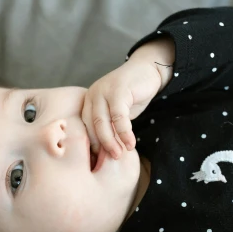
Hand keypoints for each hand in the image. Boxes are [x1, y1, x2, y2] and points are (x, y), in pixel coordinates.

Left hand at [82, 37, 173, 157]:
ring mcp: (103, 92)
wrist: (148, 71)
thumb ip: (109, 127)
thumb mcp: (116, 113)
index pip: (85, 127)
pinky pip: (119, 117)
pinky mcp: (118, 91)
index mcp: (88, 101)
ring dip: (111, 142)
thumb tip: (104, 153)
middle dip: (101, 146)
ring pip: (102, 122)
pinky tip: (130, 143)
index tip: (99, 161)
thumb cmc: (131, 95)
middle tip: (110, 160)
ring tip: (120, 154)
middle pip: (92, 126)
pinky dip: (124, 133)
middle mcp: (92, 95)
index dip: (92, 145)